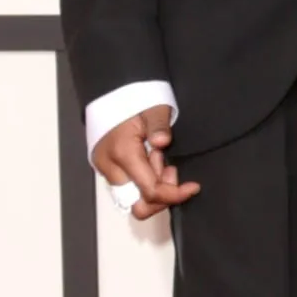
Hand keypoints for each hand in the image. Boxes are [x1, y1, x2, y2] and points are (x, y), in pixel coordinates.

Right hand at [90, 103, 198, 222]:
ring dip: (151, 186)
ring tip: (157, 158)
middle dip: (160, 193)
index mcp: (123, 153)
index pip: (151, 191)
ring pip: (131, 198)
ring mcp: (104, 169)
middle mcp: (110, 167)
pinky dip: (142, 180)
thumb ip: (158, 125)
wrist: (110, 93)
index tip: (192, 187)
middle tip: (168, 168)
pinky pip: (126, 188)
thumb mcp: (153, 108)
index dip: (174, 194)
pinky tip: (148, 159)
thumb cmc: (132, 100)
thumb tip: (162, 141)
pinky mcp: (104, 168)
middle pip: (138, 204)